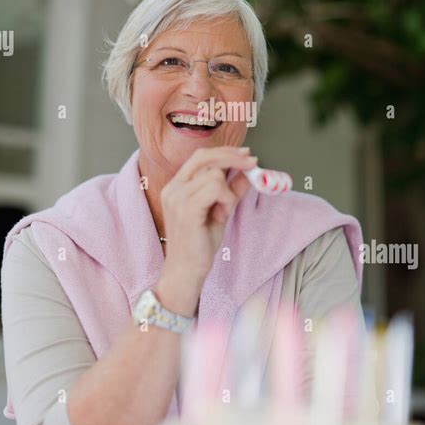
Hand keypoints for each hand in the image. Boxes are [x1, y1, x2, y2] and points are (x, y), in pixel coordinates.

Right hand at [159, 146, 256, 284]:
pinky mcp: (186, 209)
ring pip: (214, 175)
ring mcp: (177, 197)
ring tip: (224, 212)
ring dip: (229, 193)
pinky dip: (227, 200)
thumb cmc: (199, 245)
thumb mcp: (220, 211)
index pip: (200, 157)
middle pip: (205, 157)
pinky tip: (222, 215)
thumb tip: (249, 173)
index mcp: (176, 186)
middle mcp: (173, 188)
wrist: (186, 271)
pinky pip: (216, 188)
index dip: (224, 152)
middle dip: (232, 157)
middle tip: (252, 163)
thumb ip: (232, 191)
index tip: (245, 154)